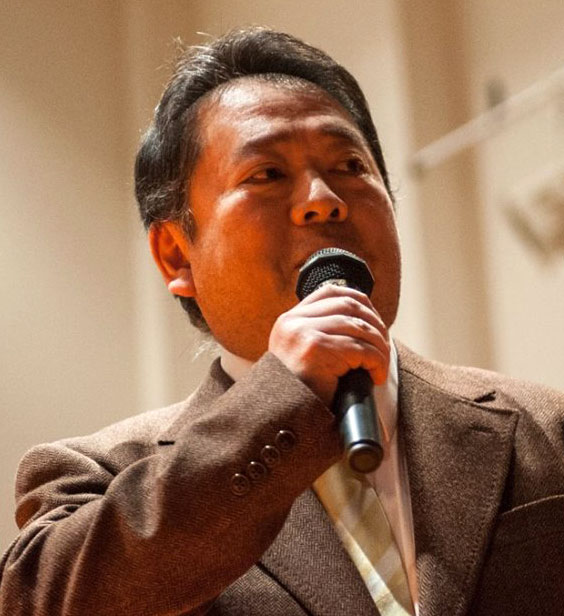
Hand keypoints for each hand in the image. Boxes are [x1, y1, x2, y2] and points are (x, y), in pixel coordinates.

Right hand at [268, 284, 389, 406]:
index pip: (330, 292)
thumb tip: (363, 322)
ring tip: (381, 365)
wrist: (280, 419)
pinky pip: (361, 349)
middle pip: (349, 306)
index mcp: (289, 320)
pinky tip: (376, 376)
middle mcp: (294, 322)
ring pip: (359, 327)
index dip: (360, 301)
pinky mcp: (315, 349)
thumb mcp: (301, 355)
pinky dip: (377, 362)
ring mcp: (303, 333)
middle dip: (375, 324)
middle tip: (384, 347)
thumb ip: (320, 334)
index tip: (374, 320)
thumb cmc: (298, 394)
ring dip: (380, 346)